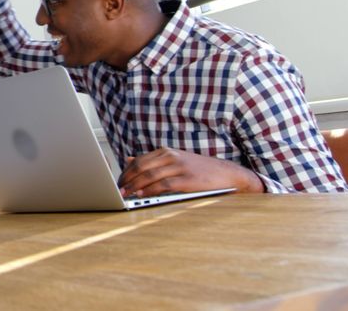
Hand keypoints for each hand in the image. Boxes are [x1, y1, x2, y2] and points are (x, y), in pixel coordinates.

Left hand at [117, 148, 265, 196]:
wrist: (228, 174)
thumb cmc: (200, 170)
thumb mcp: (175, 160)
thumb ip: (152, 160)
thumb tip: (128, 159)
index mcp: (167, 152)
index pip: (139, 160)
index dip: (126, 172)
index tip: (118, 182)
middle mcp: (171, 156)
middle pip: (141, 166)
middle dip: (127, 179)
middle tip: (118, 190)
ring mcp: (180, 167)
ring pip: (150, 175)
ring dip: (135, 185)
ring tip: (126, 194)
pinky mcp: (188, 179)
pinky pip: (164, 184)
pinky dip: (151, 189)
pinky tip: (142, 195)